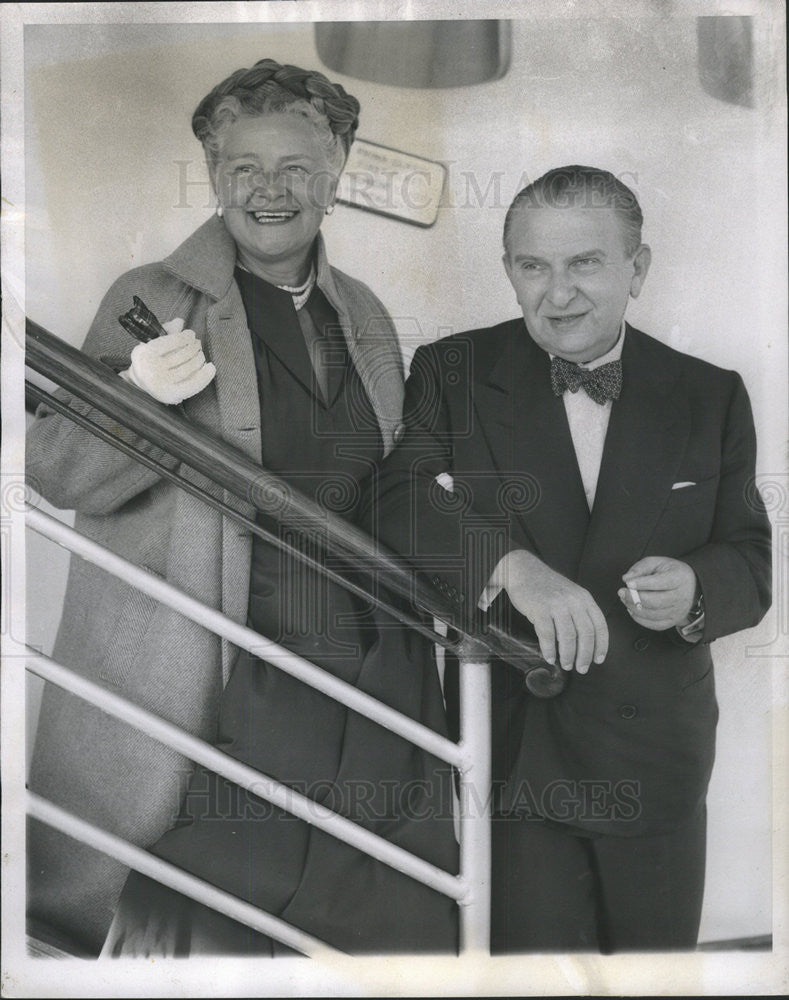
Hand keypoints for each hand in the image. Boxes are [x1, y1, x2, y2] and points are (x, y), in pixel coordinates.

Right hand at [120, 318, 215, 404]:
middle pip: (182, 355)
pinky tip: (210, 367)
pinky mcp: (172, 395)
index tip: (191, 334)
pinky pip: (193, 384)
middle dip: (194, 347)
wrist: (142, 384)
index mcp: (144, 353)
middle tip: (197, 344)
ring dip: (199, 358)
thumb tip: (180, 322)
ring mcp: (161, 384)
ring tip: (200, 354)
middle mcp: (150, 370)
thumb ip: (167, 331)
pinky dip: (205, 375)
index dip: (185, 337)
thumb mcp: (154, 342)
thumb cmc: (152, 359)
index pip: (170, 342)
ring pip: (189, 368)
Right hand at [489, 549, 608, 673]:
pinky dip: (549, 650)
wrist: (524, 570)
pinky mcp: (539, 610)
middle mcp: (573, 601)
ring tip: (565, 665)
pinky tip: (549, 656)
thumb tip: (585, 642)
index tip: (599, 659)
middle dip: (585, 655)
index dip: (601, 645)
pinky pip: (547, 636)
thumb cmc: (547, 586)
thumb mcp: (570, 594)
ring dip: (568, 656)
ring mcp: (556, 605)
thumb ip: (579, 612)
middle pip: (586, 634)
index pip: (599, 625)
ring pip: (568, 637)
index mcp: (584, 598)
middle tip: (582, 668)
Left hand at [619, 556, 697, 629]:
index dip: (642, 584)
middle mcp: (681, 597)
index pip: (660, 583)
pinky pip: (655, 624)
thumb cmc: (670, 572)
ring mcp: (678, 611)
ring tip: (624, 599)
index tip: (628, 583)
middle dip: (634, 598)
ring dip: (634, 608)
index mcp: (679, 578)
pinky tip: (632, 609)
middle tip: (621, 592)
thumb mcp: (657, 562)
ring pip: (653, 614)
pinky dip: (640, 619)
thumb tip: (627, 578)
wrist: (691, 585)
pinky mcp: (673, 621)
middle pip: (655, 602)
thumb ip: (640, 568)